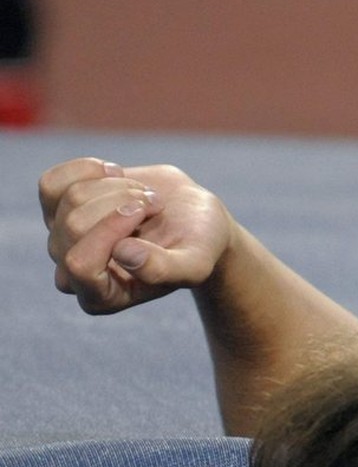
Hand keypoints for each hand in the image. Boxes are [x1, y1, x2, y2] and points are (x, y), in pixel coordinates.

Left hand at [40, 157, 232, 313]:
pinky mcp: (57, 208)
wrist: (192, 217)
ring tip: (145, 195)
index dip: (110, 231)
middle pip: (75, 225)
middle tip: (156, 204)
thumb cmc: (197, 245)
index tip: (146, 212)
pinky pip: (51, 183)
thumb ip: (165, 269)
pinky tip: (116, 174)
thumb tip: (122, 254)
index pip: (80, 265)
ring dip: (117, 186)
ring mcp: (62, 238)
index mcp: (102, 297)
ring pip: (70, 199)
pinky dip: (87, 169)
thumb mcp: (196, 263)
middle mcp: (73, 272)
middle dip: (123, 202)